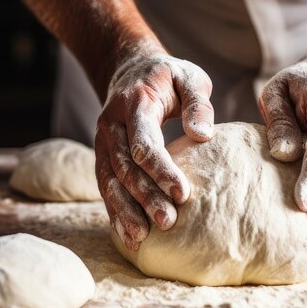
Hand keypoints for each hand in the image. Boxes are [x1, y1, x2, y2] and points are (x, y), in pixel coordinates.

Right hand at [95, 40, 213, 250]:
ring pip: (109, 180)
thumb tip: (203, 135)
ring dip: (125, 210)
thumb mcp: (189, 77)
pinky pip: (104, 186)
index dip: (161, 170)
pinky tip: (128, 235)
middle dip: (145, 197)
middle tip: (168, 222)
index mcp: (135, 103)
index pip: (144, 142)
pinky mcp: (102, 155)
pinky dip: (114, 211)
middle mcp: (111, 124)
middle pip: (125, 166)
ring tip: (142, 238)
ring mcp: (102, 141)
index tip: (183, 194)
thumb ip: (198, 103)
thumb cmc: (168, 76)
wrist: (130, 69)